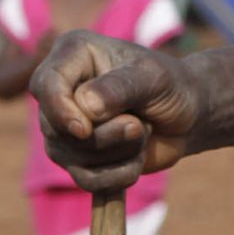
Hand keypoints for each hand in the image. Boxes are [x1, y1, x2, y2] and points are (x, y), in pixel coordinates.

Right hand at [30, 31, 209, 191]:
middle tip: (140, 125)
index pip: (45, 84)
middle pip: (57, 128)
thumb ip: (120, 87)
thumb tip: (85, 106)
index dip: (59, 110)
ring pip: (71, 157)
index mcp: (73, 55)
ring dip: (118, 155)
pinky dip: (116, 177)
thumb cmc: (170, 85)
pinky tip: (135, 162)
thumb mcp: (153, 78)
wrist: (188, 116)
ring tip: (143, 133)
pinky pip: (85, 179)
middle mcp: (62, 90)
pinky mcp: (79, 157)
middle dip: (105, 136)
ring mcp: (67, 126)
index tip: (84, 130)